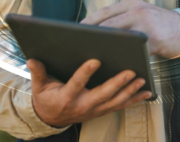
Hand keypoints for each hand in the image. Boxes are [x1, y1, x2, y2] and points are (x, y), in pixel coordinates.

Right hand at [29, 58, 150, 127]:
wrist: (50, 119)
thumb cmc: (46, 99)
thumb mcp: (39, 87)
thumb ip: (38, 72)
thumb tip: (31, 59)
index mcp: (66, 97)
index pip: (76, 83)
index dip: (85, 73)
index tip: (95, 60)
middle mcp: (82, 105)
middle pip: (102, 94)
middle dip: (118, 83)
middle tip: (131, 71)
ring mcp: (94, 110)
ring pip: (115, 101)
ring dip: (130, 91)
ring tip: (142, 80)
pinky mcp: (102, 111)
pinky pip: (120, 106)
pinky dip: (134, 100)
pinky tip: (147, 92)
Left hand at [82, 0, 179, 58]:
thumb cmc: (160, 25)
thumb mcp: (142, 14)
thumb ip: (124, 19)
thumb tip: (97, 31)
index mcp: (132, 4)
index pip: (104, 11)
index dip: (88, 22)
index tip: (74, 32)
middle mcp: (139, 11)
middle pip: (109, 24)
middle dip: (92, 36)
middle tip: (78, 46)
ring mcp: (147, 25)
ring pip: (120, 37)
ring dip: (106, 48)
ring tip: (93, 57)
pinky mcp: (155, 39)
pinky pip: (136, 51)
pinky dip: (125, 59)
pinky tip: (116, 66)